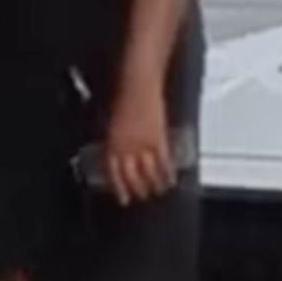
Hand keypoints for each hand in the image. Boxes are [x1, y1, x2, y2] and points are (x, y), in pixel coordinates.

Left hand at [100, 86, 175, 206]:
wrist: (138, 83)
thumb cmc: (123, 95)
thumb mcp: (112, 119)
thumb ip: (115, 138)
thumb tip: (116, 150)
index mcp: (112, 142)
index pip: (113, 171)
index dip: (118, 186)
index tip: (122, 196)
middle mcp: (126, 147)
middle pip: (131, 174)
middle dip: (136, 188)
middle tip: (140, 197)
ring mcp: (143, 144)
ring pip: (147, 171)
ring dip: (152, 184)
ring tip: (157, 192)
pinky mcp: (159, 138)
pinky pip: (163, 161)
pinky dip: (166, 172)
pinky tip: (169, 179)